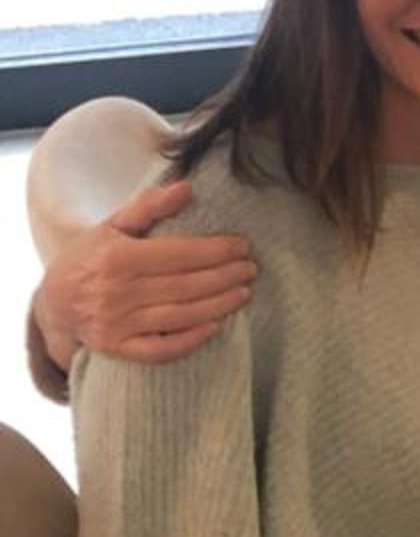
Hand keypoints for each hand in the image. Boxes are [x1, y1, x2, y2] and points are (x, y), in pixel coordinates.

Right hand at [33, 180, 255, 372]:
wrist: (53, 302)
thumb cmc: (89, 258)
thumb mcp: (112, 226)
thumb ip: (148, 206)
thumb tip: (186, 187)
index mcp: (117, 258)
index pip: (179, 254)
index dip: (216, 251)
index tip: (242, 246)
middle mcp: (116, 292)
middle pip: (185, 286)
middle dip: (224, 277)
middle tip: (250, 269)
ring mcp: (116, 324)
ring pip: (179, 316)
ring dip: (218, 305)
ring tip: (243, 293)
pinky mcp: (117, 349)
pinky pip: (160, 349)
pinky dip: (190, 339)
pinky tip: (215, 325)